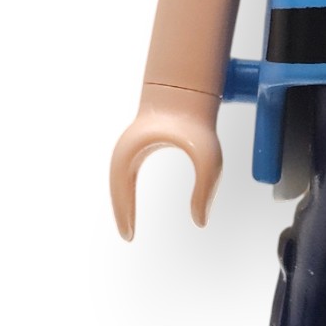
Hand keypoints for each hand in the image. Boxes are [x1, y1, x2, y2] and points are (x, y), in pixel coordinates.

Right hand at [109, 83, 223, 237]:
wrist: (188, 88)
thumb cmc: (196, 120)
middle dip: (121, 210)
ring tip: (129, 224)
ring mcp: (132, 144)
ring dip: (123, 200)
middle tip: (128, 235)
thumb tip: (200, 221)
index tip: (129, 236)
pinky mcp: (140, 143)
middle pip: (117, 186)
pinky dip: (127, 190)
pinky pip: (127, 172)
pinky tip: (133, 204)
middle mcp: (128, 149)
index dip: (124, 214)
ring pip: (120, 179)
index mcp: (136, 152)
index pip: (122, 189)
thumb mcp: (209, 159)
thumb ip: (206, 190)